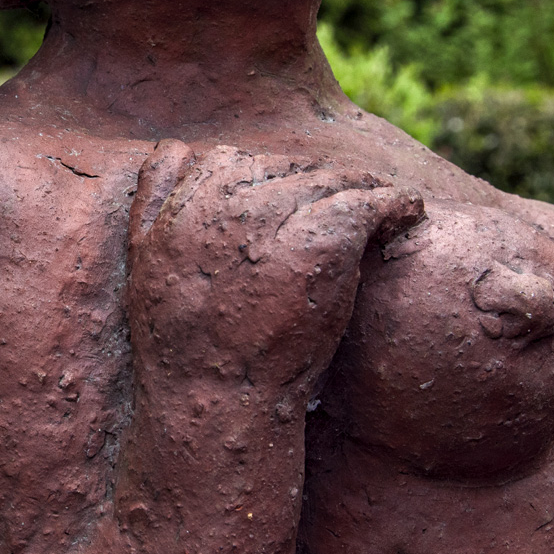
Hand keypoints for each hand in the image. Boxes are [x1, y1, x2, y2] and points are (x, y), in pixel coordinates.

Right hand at [126, 142, 423, 397]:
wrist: (215, 404)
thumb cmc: (186, 351)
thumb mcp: (144, 265)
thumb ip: (152, 201)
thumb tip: (175, 149)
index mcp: (181, 208)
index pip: (230, 161)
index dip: (265, 178)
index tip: (293, 201)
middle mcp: (224, 205)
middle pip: (285, 167)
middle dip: (316, 184)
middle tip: (350, 202)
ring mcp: (271, 220)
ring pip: (330, 180)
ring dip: (361, 190)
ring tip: (386, 206)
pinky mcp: (320, 241)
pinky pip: (369, 201)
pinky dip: (396, 203)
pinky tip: (409, 213)